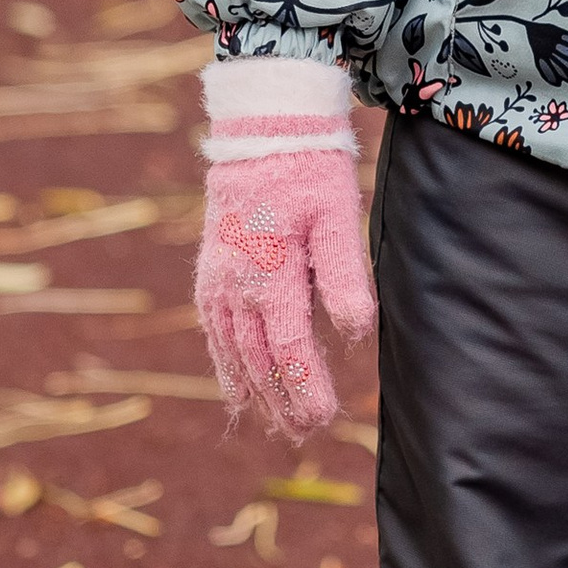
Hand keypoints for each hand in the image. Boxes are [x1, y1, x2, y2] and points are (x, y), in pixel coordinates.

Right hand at [196, 63, 374, 440]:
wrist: (261, 133)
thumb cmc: (309, 173)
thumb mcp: (337, 217)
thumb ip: (345, 278)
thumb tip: (358, 334)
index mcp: (268, 274)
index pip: (289, 349)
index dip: (306, 388)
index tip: (326, 419)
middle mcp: (234, 286)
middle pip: (258, 361)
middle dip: (283, 401)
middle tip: (307, 435)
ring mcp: (216, 282)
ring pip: (233, 353)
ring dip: (255, 393)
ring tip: (277, 427)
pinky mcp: (209, 276)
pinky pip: (214, 333)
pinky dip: (226, 367)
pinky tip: (237, 392)